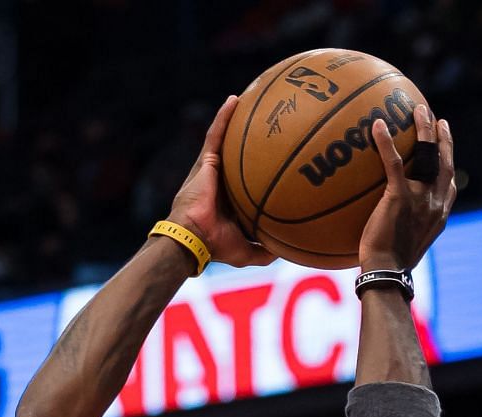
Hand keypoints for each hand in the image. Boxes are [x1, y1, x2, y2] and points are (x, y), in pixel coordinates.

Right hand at [168, 96, 275, 268]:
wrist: (195, 238)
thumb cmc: (216, 246)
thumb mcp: (247, 252)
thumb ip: (265, 251)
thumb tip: (286, 250)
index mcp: (232, 199)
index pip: (246, 179)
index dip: (258, 168)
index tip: (276, 157)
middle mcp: (222, 181)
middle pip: (238, 153)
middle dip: (250, 137)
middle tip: (269, 121)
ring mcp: (212, 168)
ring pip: (226, 138)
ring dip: (237, 119)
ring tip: (252, 99)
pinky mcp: (205, 161)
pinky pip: (216, 134)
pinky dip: (224, 116)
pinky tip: (234, 100)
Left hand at [359, 103, 455, 272]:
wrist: (388, 273)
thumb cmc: (389, 266)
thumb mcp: (405, 247)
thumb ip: (403, 228)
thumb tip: (386, 222)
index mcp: (439, 214)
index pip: (448, 183)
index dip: (448, 161)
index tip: (444, 145)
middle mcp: (436, 203)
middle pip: (445, 161)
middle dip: (443, 138)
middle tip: (437, 119)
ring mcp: (421, 199)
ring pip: (428, 155)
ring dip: (425, 130)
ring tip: (417, 109)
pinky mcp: (401, 197)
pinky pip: (394, 163)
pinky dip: (386, 142)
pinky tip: (377, 126)